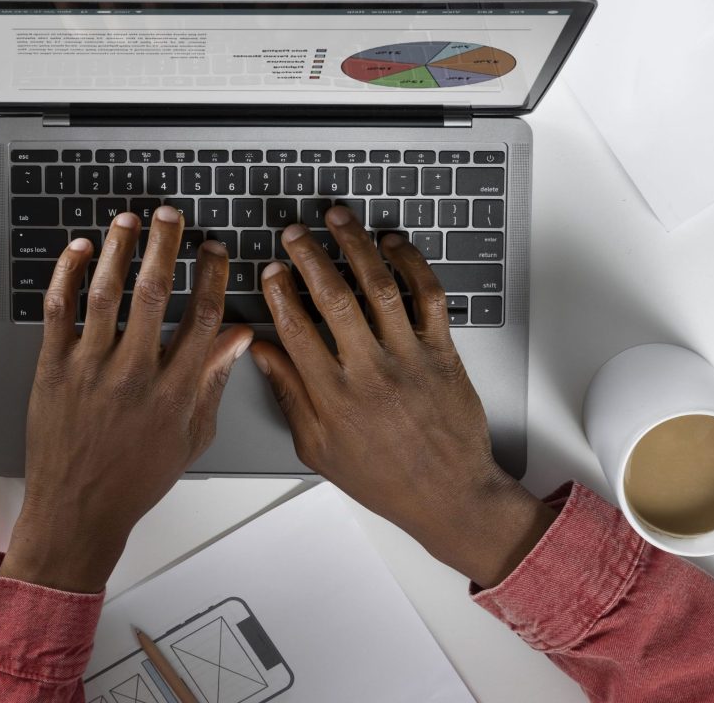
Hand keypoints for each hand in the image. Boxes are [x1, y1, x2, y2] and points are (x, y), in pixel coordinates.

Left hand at [0, 206, 252, 592]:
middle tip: (171, 216)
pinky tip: (78, 251)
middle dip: (165, 245)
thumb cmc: (136, 477)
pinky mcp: (53, 369)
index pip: (203, 317)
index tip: (213, 251)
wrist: (79, 510)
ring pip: (106, 293)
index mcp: (174, 391)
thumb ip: (213, 382)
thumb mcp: (192, 436)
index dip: (212, 276)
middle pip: (155, 292)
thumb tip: (237, 338)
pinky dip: (67, 276)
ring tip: (128, 219)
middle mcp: (134, 373)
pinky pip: (59, 311)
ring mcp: (90, 368)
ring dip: (118, 249)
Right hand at [251, 207, 556, 588]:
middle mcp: (370, 371)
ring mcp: (410, 357)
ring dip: (356, 246)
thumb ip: (290, 394)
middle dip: (310, 257)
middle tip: (295, 232)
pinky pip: (429, 296)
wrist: (449, 494)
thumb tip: (264, 352)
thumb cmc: (382, 476)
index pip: (296, 329)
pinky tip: (394, 244)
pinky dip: (413, 264)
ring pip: (379, 287)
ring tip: (338, 218)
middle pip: (334, 298)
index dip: (279, 292)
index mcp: (334, 397)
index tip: (271, 269)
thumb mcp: (319, 447)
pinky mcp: (442, 351)